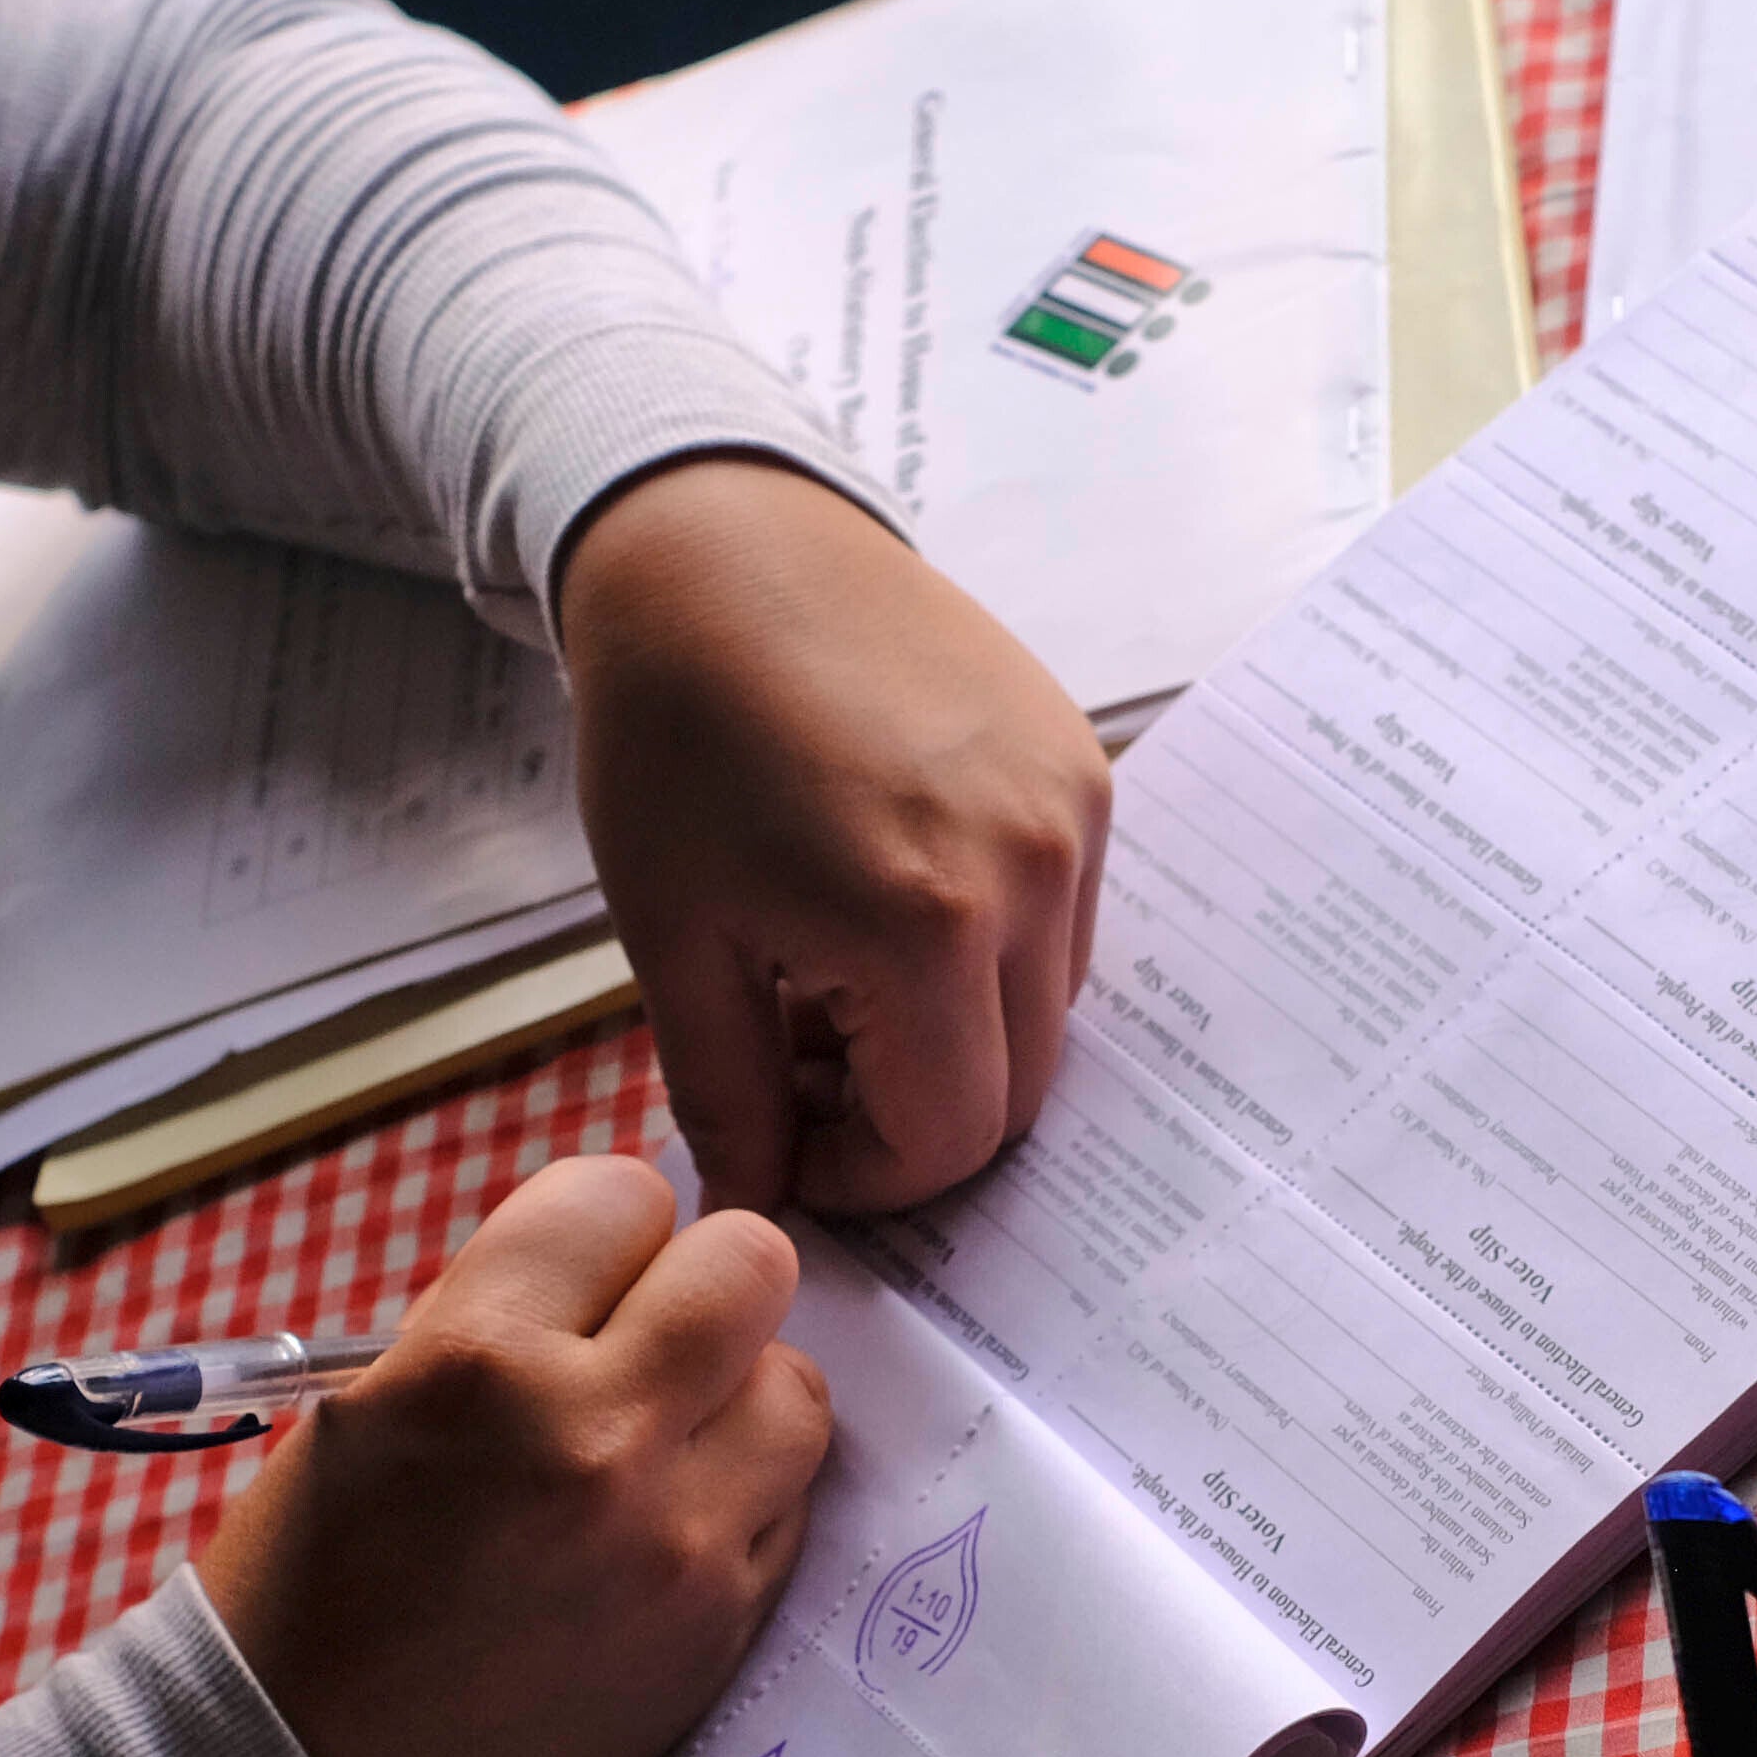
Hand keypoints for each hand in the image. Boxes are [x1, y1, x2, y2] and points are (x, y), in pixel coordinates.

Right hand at [191, 1156, 830, 1756]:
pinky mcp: (720, 1627)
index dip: (602, 1233)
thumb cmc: (310, 1583)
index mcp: (477, 1358)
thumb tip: (621, 1268)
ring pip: (798, 1387)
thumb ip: (504, 1318)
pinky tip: (663, 1534)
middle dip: (699, 1291)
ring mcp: (674, 1539)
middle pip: (751, 1265)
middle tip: (647, 1347)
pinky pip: (792, 1508)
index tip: (578, 1282)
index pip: (622, 1193)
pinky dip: (741, 1502)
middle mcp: (594, 1436)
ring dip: (740, 1400)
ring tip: (664, 1447)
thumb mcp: (370, 1403)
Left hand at [555, 453, 1109, 1216]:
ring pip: (1048, 1014)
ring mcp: (1071, 812)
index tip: (787, 1141)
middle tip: (801, 1068)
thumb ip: (730, 1097)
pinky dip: (990, 953)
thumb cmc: (674, 735)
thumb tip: (761, 1209)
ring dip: (954, 1036)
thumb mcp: (673, 938)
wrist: (720, 547)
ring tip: (834, 978)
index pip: (950, 1140)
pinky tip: (888, 903)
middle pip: (1018, 1092)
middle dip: (911, 1116)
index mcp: (925, 926)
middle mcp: (1029, 871)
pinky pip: (1064, 921)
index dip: (865, 1176)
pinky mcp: (1083, 766)